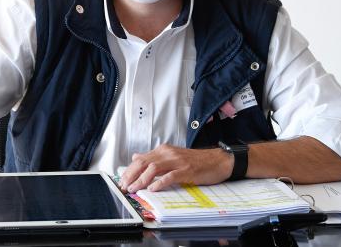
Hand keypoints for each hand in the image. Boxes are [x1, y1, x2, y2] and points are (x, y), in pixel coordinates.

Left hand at [119, 144, 233, 192]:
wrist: (217, 160)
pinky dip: (160, 182)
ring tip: (135, 189)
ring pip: (154, 168)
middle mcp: (168, 153)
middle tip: (125, 186)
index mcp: (164, 150)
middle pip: (144, 162)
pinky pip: (170, 175)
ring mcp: (177, 161)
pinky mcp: (186, 170)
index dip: (129, 170)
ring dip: (142, 180)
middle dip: (132, 175)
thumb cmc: (196, 161)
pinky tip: (153, 188)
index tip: (122, 181)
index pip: (141, 159)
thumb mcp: (172, 156)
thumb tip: (136, 156)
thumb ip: (154, 157)